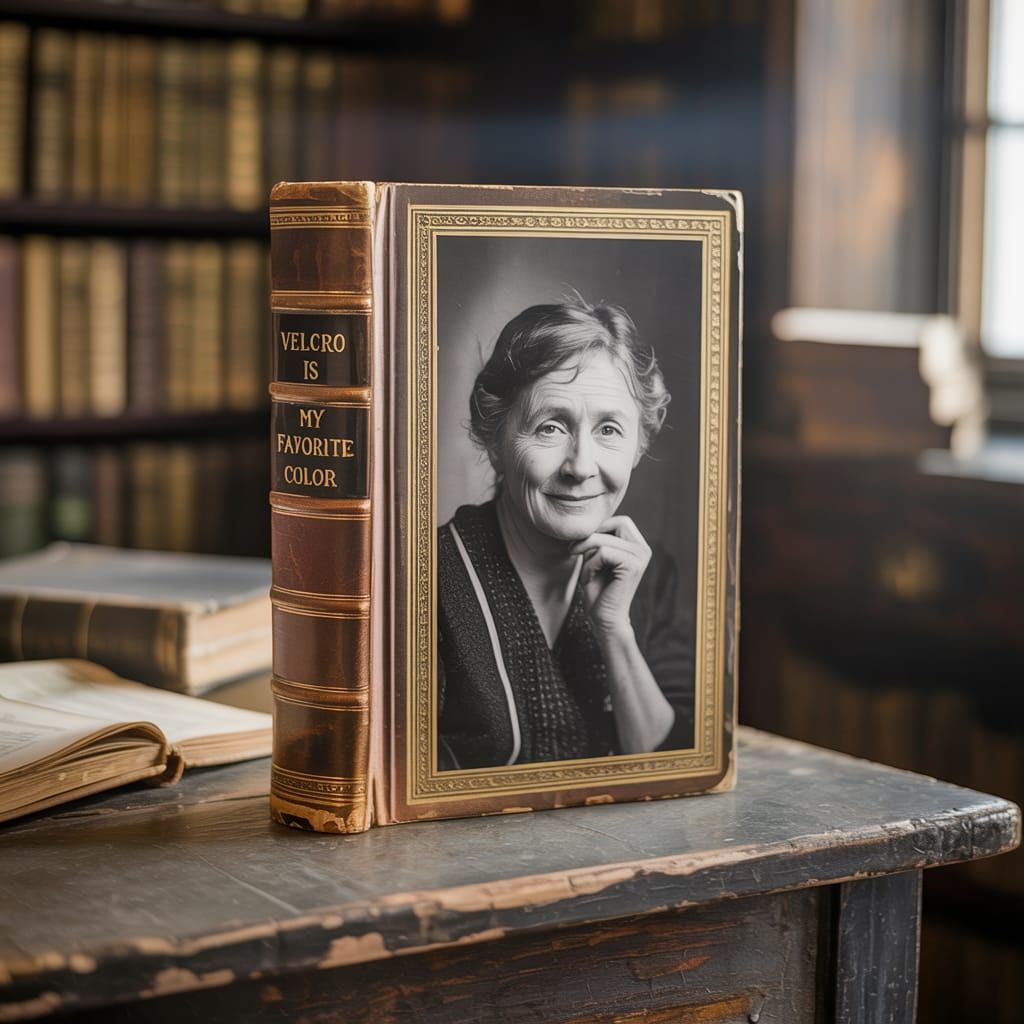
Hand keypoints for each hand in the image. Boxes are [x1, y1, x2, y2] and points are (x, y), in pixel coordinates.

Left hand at [570, 516, 650, 640]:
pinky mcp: (633, 566)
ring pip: (604, 539)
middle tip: (574, 551)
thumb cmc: (597, 590)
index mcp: (638, 546)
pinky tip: (590, 579)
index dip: (597, 529)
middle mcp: (643, 549)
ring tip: (586, 572)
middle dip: (590, 536)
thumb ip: (596, 539)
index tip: (580, 545)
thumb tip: (586, 522)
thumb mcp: (595, 558)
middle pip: (616, 523)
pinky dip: (590, 565)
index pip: (619, 521)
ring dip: (587, 555)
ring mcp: (640, 557)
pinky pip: (603, 552)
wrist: (604, 619)